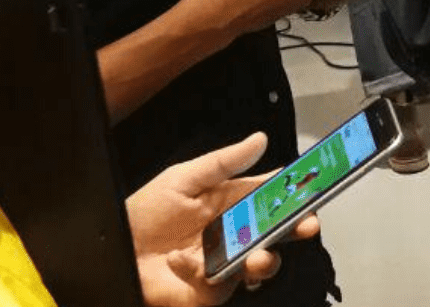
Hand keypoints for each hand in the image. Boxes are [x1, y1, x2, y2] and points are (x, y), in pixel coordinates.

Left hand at [126, 132, 319, 305]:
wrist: (116, 250)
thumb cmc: (142, 214)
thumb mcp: (183, 178)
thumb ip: (224, 162)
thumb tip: (259, 140)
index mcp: (232, 202)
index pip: (273, 195)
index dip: (295, 191)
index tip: (313, 184)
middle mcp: (234, 234)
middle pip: (277, 232)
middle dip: (297, 229)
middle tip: (306, 225)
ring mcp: (224, 262)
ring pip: (260, 265)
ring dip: (265, 260)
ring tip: (259, 256)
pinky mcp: (209, 289)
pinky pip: (219, 285)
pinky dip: (200, 272)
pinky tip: (179, 259)